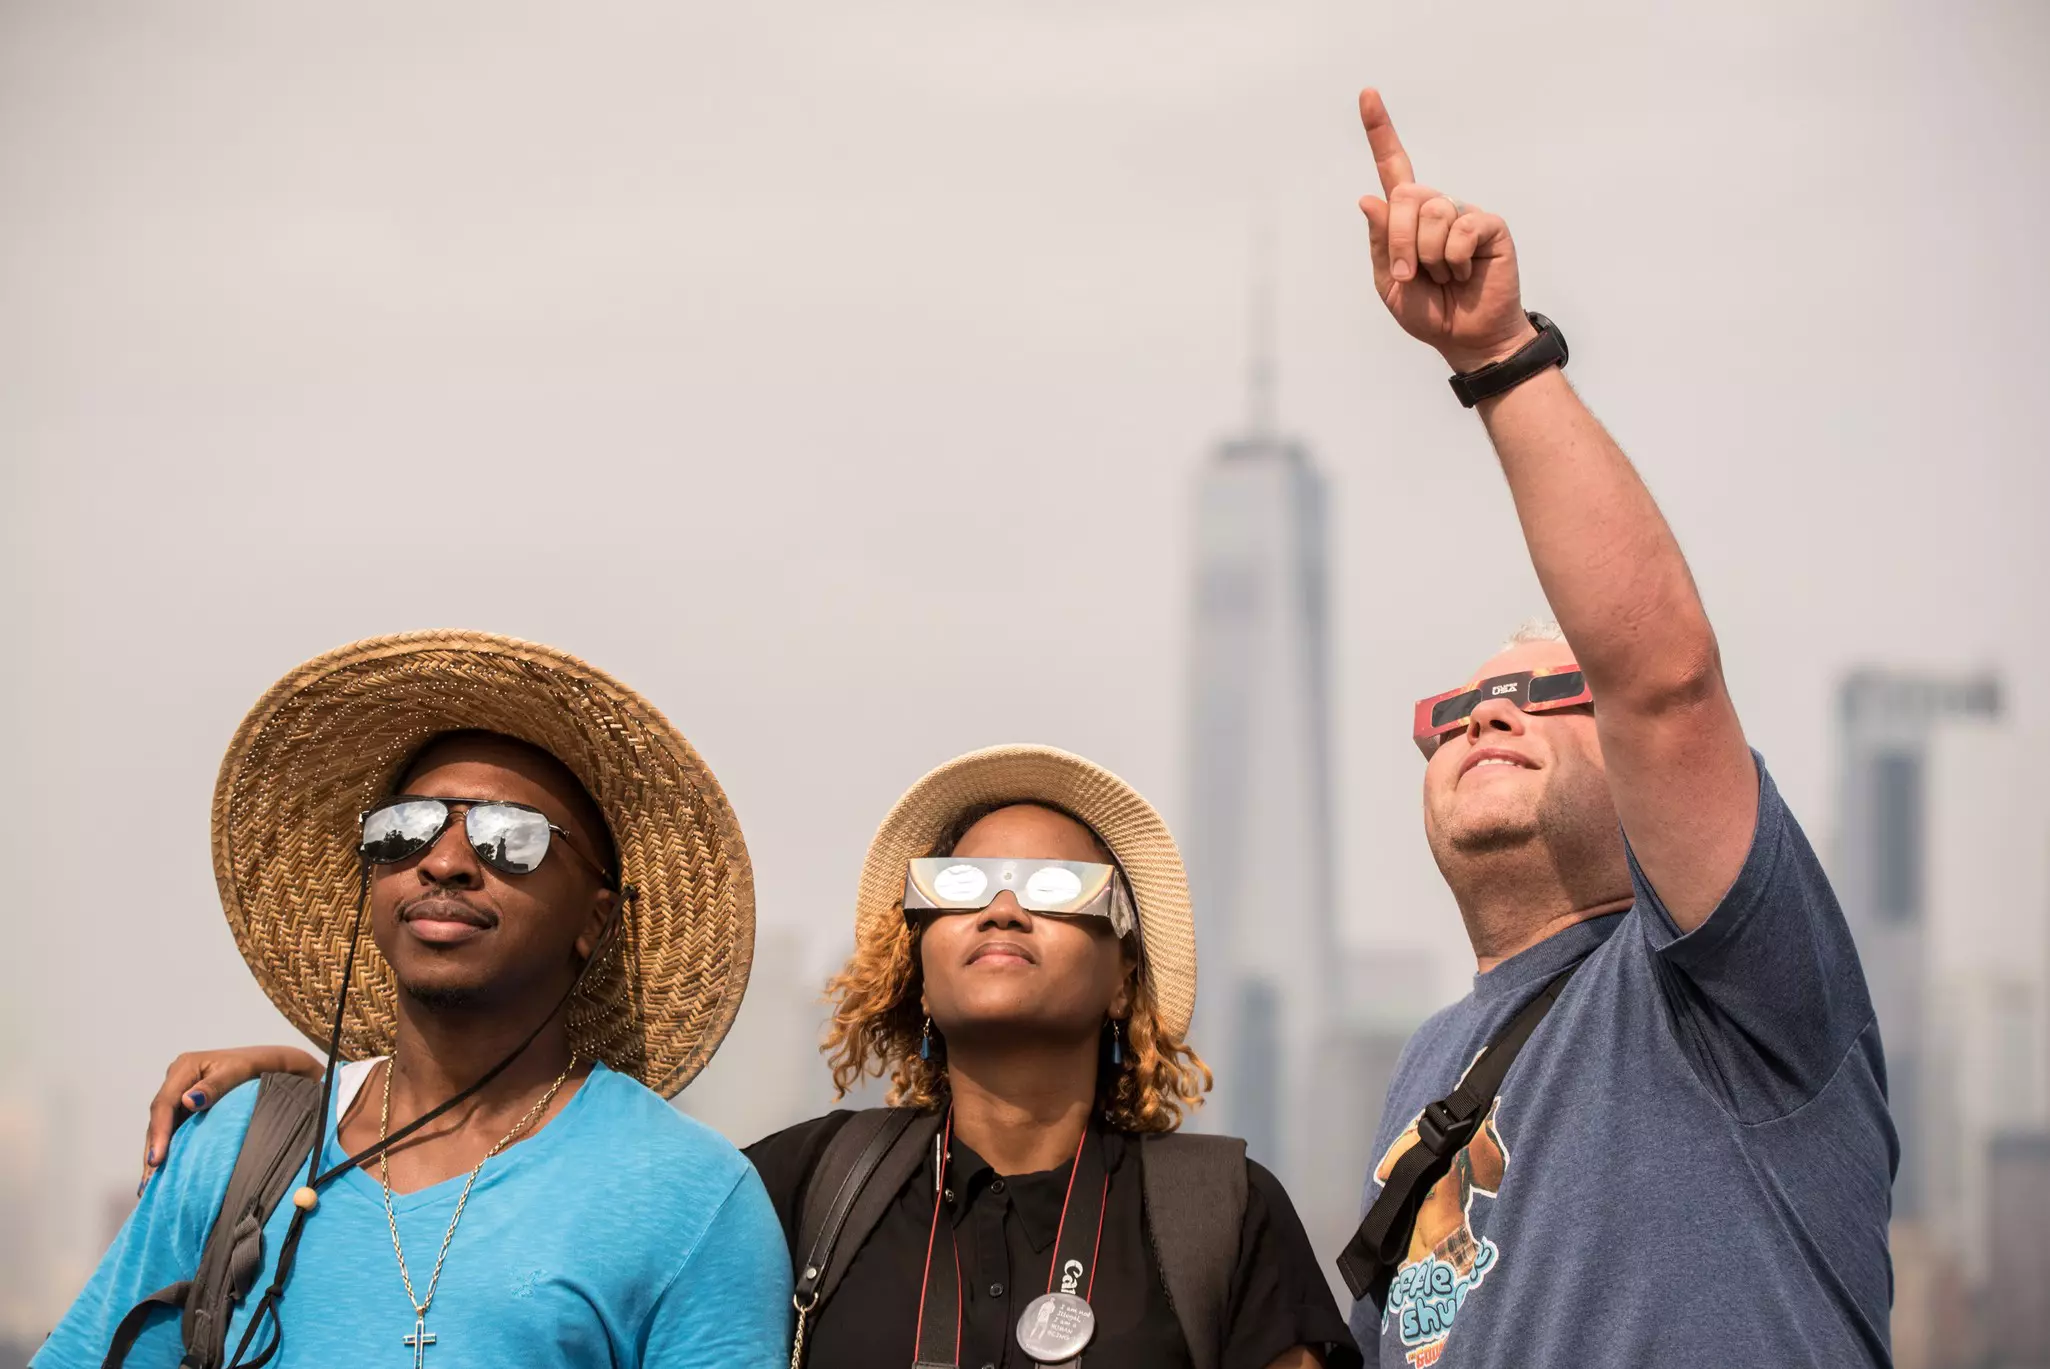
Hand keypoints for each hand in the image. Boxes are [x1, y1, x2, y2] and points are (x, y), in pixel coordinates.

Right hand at [140, 1045, 320, 1192]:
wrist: (272, 1063)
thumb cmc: (257, 1065)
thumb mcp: (238, 1072)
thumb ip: (214, 1086)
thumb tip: (188, 1101)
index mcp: (184, 1067)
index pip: (165, 1103)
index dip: (159, 1132)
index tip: (157, 1159)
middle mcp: (177, 1080)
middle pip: (159, 1118)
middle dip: (153, 1149)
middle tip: (149, 1181)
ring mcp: (181, 1094)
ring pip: (162, 1126)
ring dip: (157, 1153)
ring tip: (151, 1183)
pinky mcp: (187, 1107)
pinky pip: (174, 1128)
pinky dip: (169, 1148)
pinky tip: (165, 1170)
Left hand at [1356, 89, 1536, 373]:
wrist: (1466, 338)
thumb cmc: (1428, 310)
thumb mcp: (1389, 282)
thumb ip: (1380, 242)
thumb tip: (1369, 198)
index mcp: (1406, 218)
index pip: (1392, 167)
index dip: (1380, 131)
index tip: (1367, 94)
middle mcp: (1435, 207)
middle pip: (1406, 195)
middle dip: (1398, 241)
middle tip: (1408, 273)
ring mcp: (1463, 214)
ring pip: (1433, 213)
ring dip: (1429, 256)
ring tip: (1444, 275)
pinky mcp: (1489, 225)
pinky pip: (1462, 228)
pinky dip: (1455, 258)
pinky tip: (1465, 273)